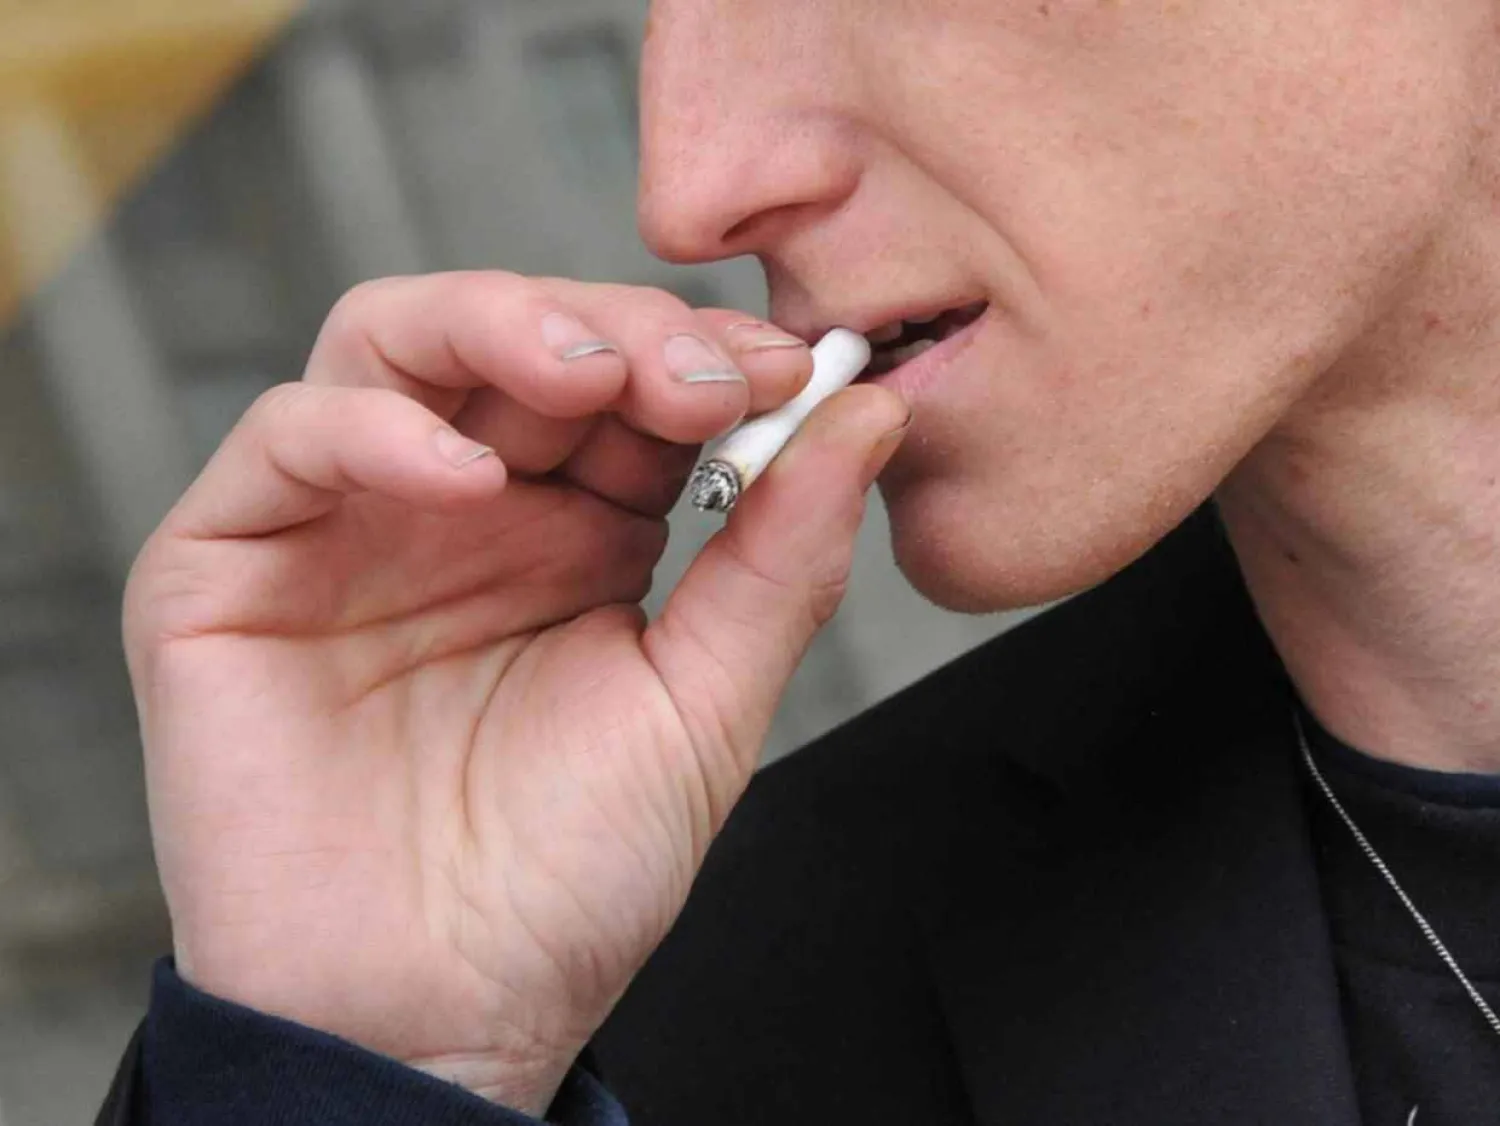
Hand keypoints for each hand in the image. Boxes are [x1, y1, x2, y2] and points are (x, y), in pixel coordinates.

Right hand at [124, 272, 908, 1111]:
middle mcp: (462, 507)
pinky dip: (372, 430)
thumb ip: (780, 558)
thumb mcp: (702, 708)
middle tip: (693, 371)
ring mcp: (346, 526)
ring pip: (393, 343)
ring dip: (495, 325)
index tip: (786, 366)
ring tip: (585, 375)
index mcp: (575, 530)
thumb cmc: (567, 878)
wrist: (439, 1018)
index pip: (631, 382)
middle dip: (614, 328)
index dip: (702, 354)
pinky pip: (284, 442)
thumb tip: (867, 417)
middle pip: (517, 334)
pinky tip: (463, 480)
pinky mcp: (228, 568)